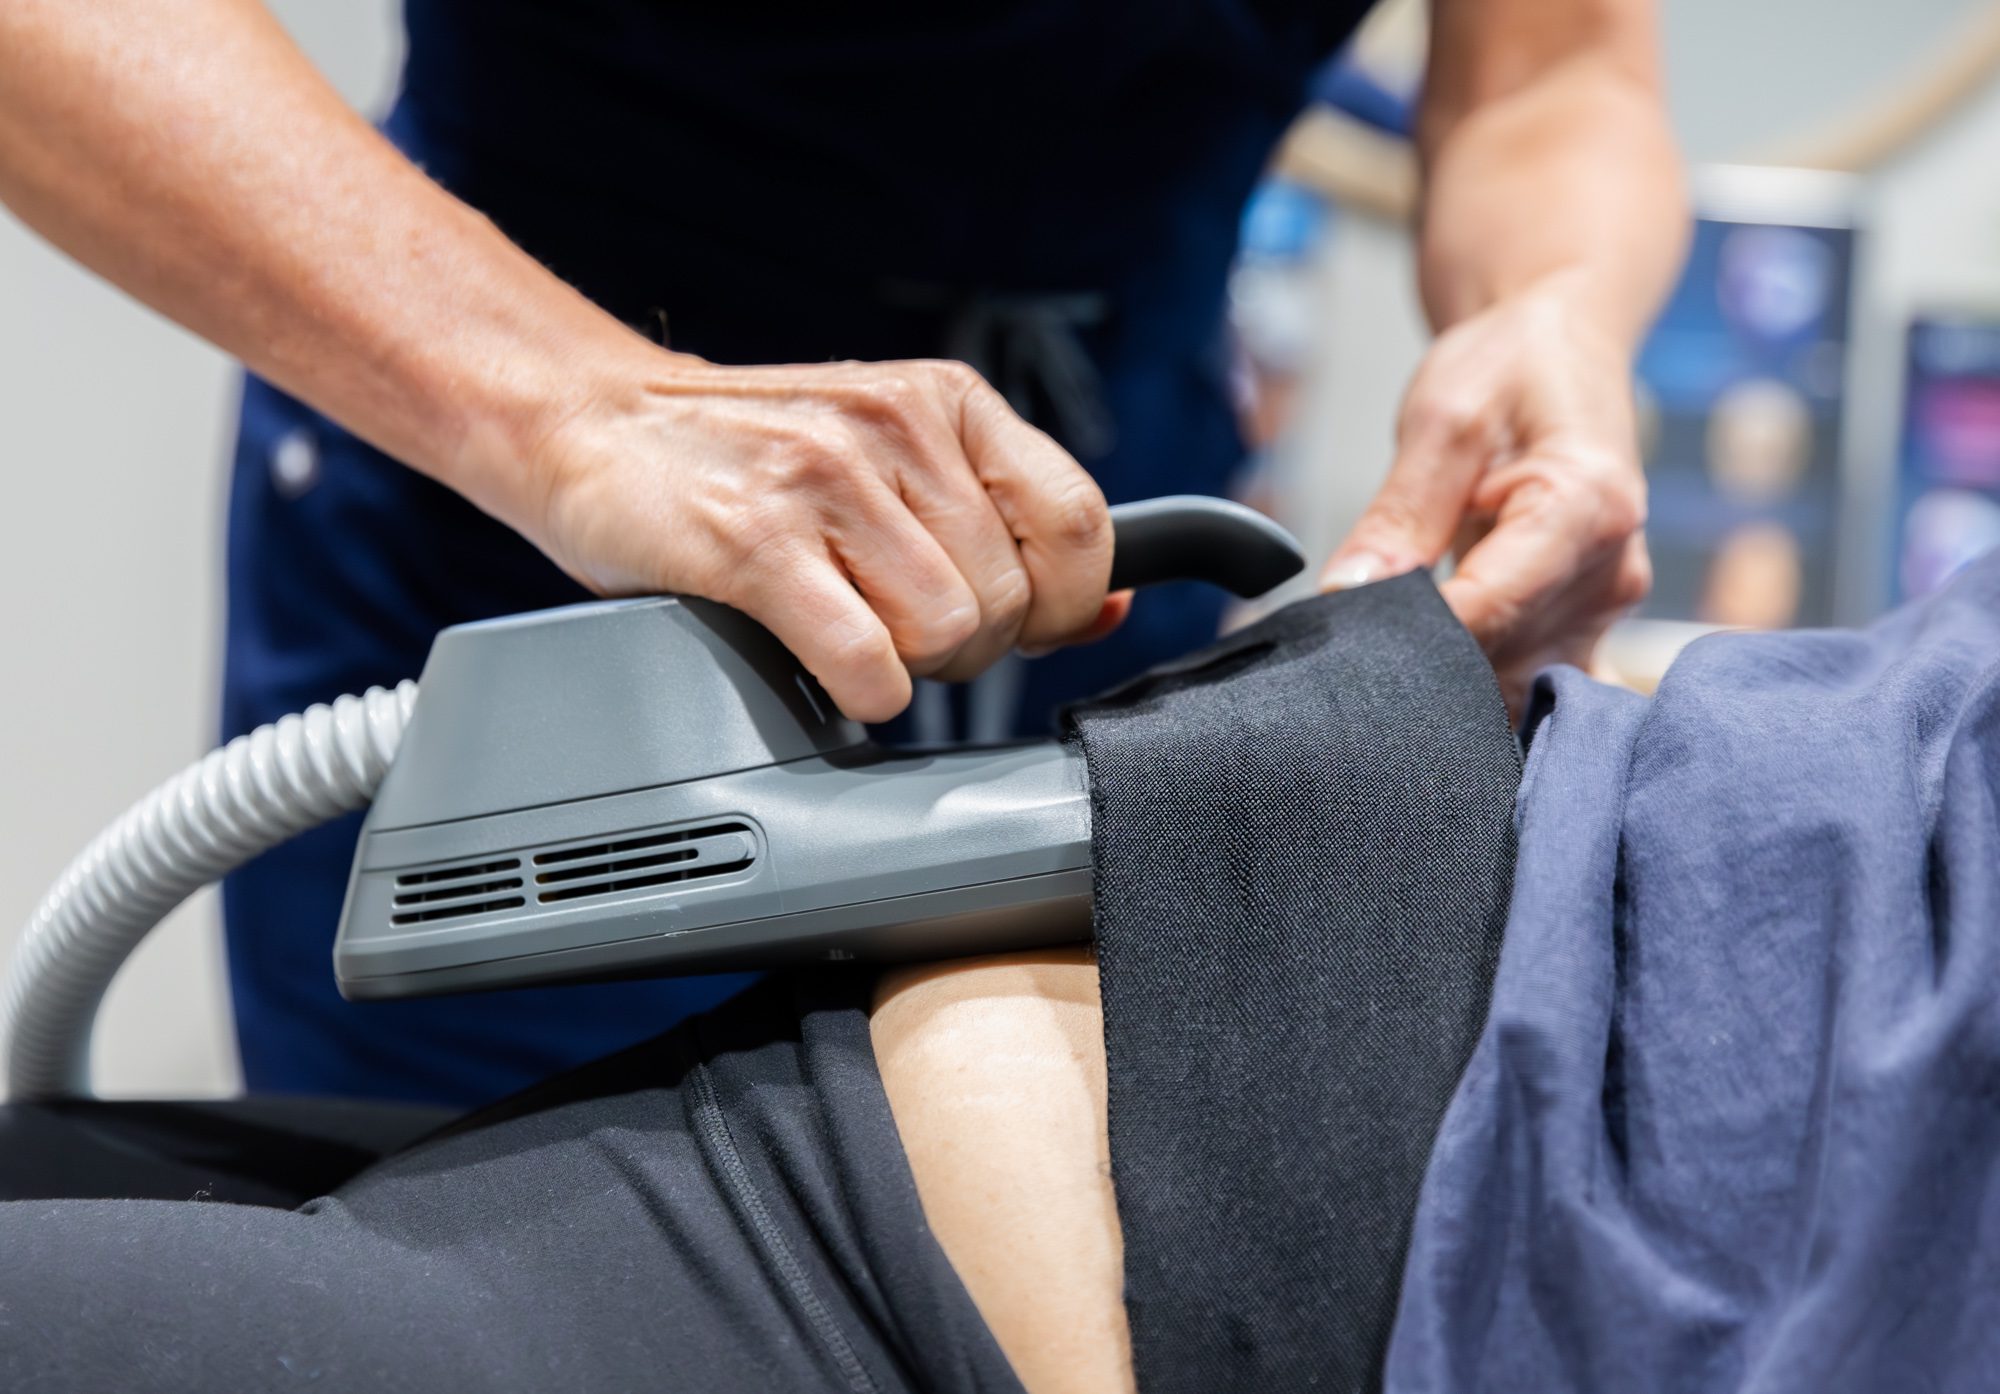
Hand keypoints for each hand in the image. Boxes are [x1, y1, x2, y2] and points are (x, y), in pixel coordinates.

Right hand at [521, 347, 1125, 722]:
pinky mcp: (755, 542)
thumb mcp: (891, 454)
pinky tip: (820, 662)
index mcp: (947, 402)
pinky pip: (867, 663)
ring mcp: (825, 482)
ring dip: (909, 668)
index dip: (1068, 604)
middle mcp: (895, 429)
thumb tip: (1116, 602)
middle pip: (1011, 600)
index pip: (1080, 523)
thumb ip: (1002, 517)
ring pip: (948, 637)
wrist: (592, 424)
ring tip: (851, 632)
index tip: (1023, 625)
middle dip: (968, 648)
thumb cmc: (748, 455)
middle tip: (898, 628)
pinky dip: (856, 691)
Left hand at [1320, 273, 1649, 707]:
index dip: (1408, 636)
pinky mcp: (1589, 625)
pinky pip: (1529, 680)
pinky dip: (1477, 678)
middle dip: (1422, 658)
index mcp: (1586, 508)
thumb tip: (1348, 595)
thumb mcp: (1440, 419)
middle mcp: (1612, 571)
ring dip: (1447, 675)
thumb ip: (1399, 514)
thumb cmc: (1508, 368)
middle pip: (1501, 658)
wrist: (1565, 350)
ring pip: (1512, 683)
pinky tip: (1434, 653)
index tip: (1348, 630)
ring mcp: (1606, 607)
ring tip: (1391, 630)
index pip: (1486, 612)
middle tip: (1356, 634)